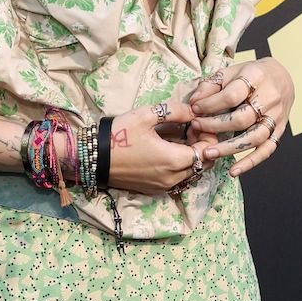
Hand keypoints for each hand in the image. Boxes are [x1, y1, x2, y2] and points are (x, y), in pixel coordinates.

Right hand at [103, 77, 229, 194]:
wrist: (93, 159)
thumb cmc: (119, 135)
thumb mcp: (146, 115)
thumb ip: (174, 111)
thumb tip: (193, 111)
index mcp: (175, 160)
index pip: (208, 151)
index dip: (207, 135)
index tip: (195, 122)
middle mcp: (174, 178)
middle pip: (203, 164)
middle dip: (203, 146)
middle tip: (191, 129)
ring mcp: (164, 186)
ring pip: (192, 173)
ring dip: (192, 156)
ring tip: (180, 138)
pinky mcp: (155, 189)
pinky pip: (178, 179)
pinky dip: (181, 166)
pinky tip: (168, 150)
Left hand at [185, 59, 292, 176]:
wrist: (281, 77)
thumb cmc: (251, 75)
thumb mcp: (231, 72)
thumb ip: (211, 85)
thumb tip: (194, 102)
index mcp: (256, 78)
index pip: (232, 96)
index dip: (211, 104)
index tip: (194, 109)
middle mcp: (269, 98)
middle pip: (242, 118)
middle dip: (215, 126)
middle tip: (196, 128)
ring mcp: (276, 117)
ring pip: (254, 137)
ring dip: (229, 148)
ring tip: (208, 153)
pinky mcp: (279, 130)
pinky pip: (267, 150)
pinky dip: (251, 162)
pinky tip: (234, 171)